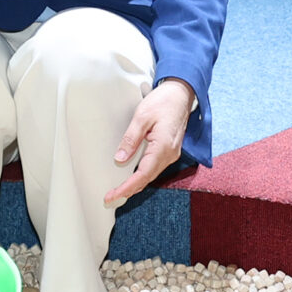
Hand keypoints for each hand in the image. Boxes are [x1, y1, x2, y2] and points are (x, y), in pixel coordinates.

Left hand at [106, 80, 194, 204]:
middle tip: (110, 198)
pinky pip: (154, 168)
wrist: (181, 93)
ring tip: (118, 191)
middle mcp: (170, 155)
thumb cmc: (163, 101)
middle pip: (147, 179)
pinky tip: (131, 177)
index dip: (126, 188)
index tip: (112, 196)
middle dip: (128, 190)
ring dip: (135, 184)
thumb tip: (120, 159)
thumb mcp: (142, 117)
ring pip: (151, 175)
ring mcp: (171, 153)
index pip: (142, 175)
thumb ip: (131, 139)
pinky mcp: (169, 150)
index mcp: (163, 148)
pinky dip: (142, 175)